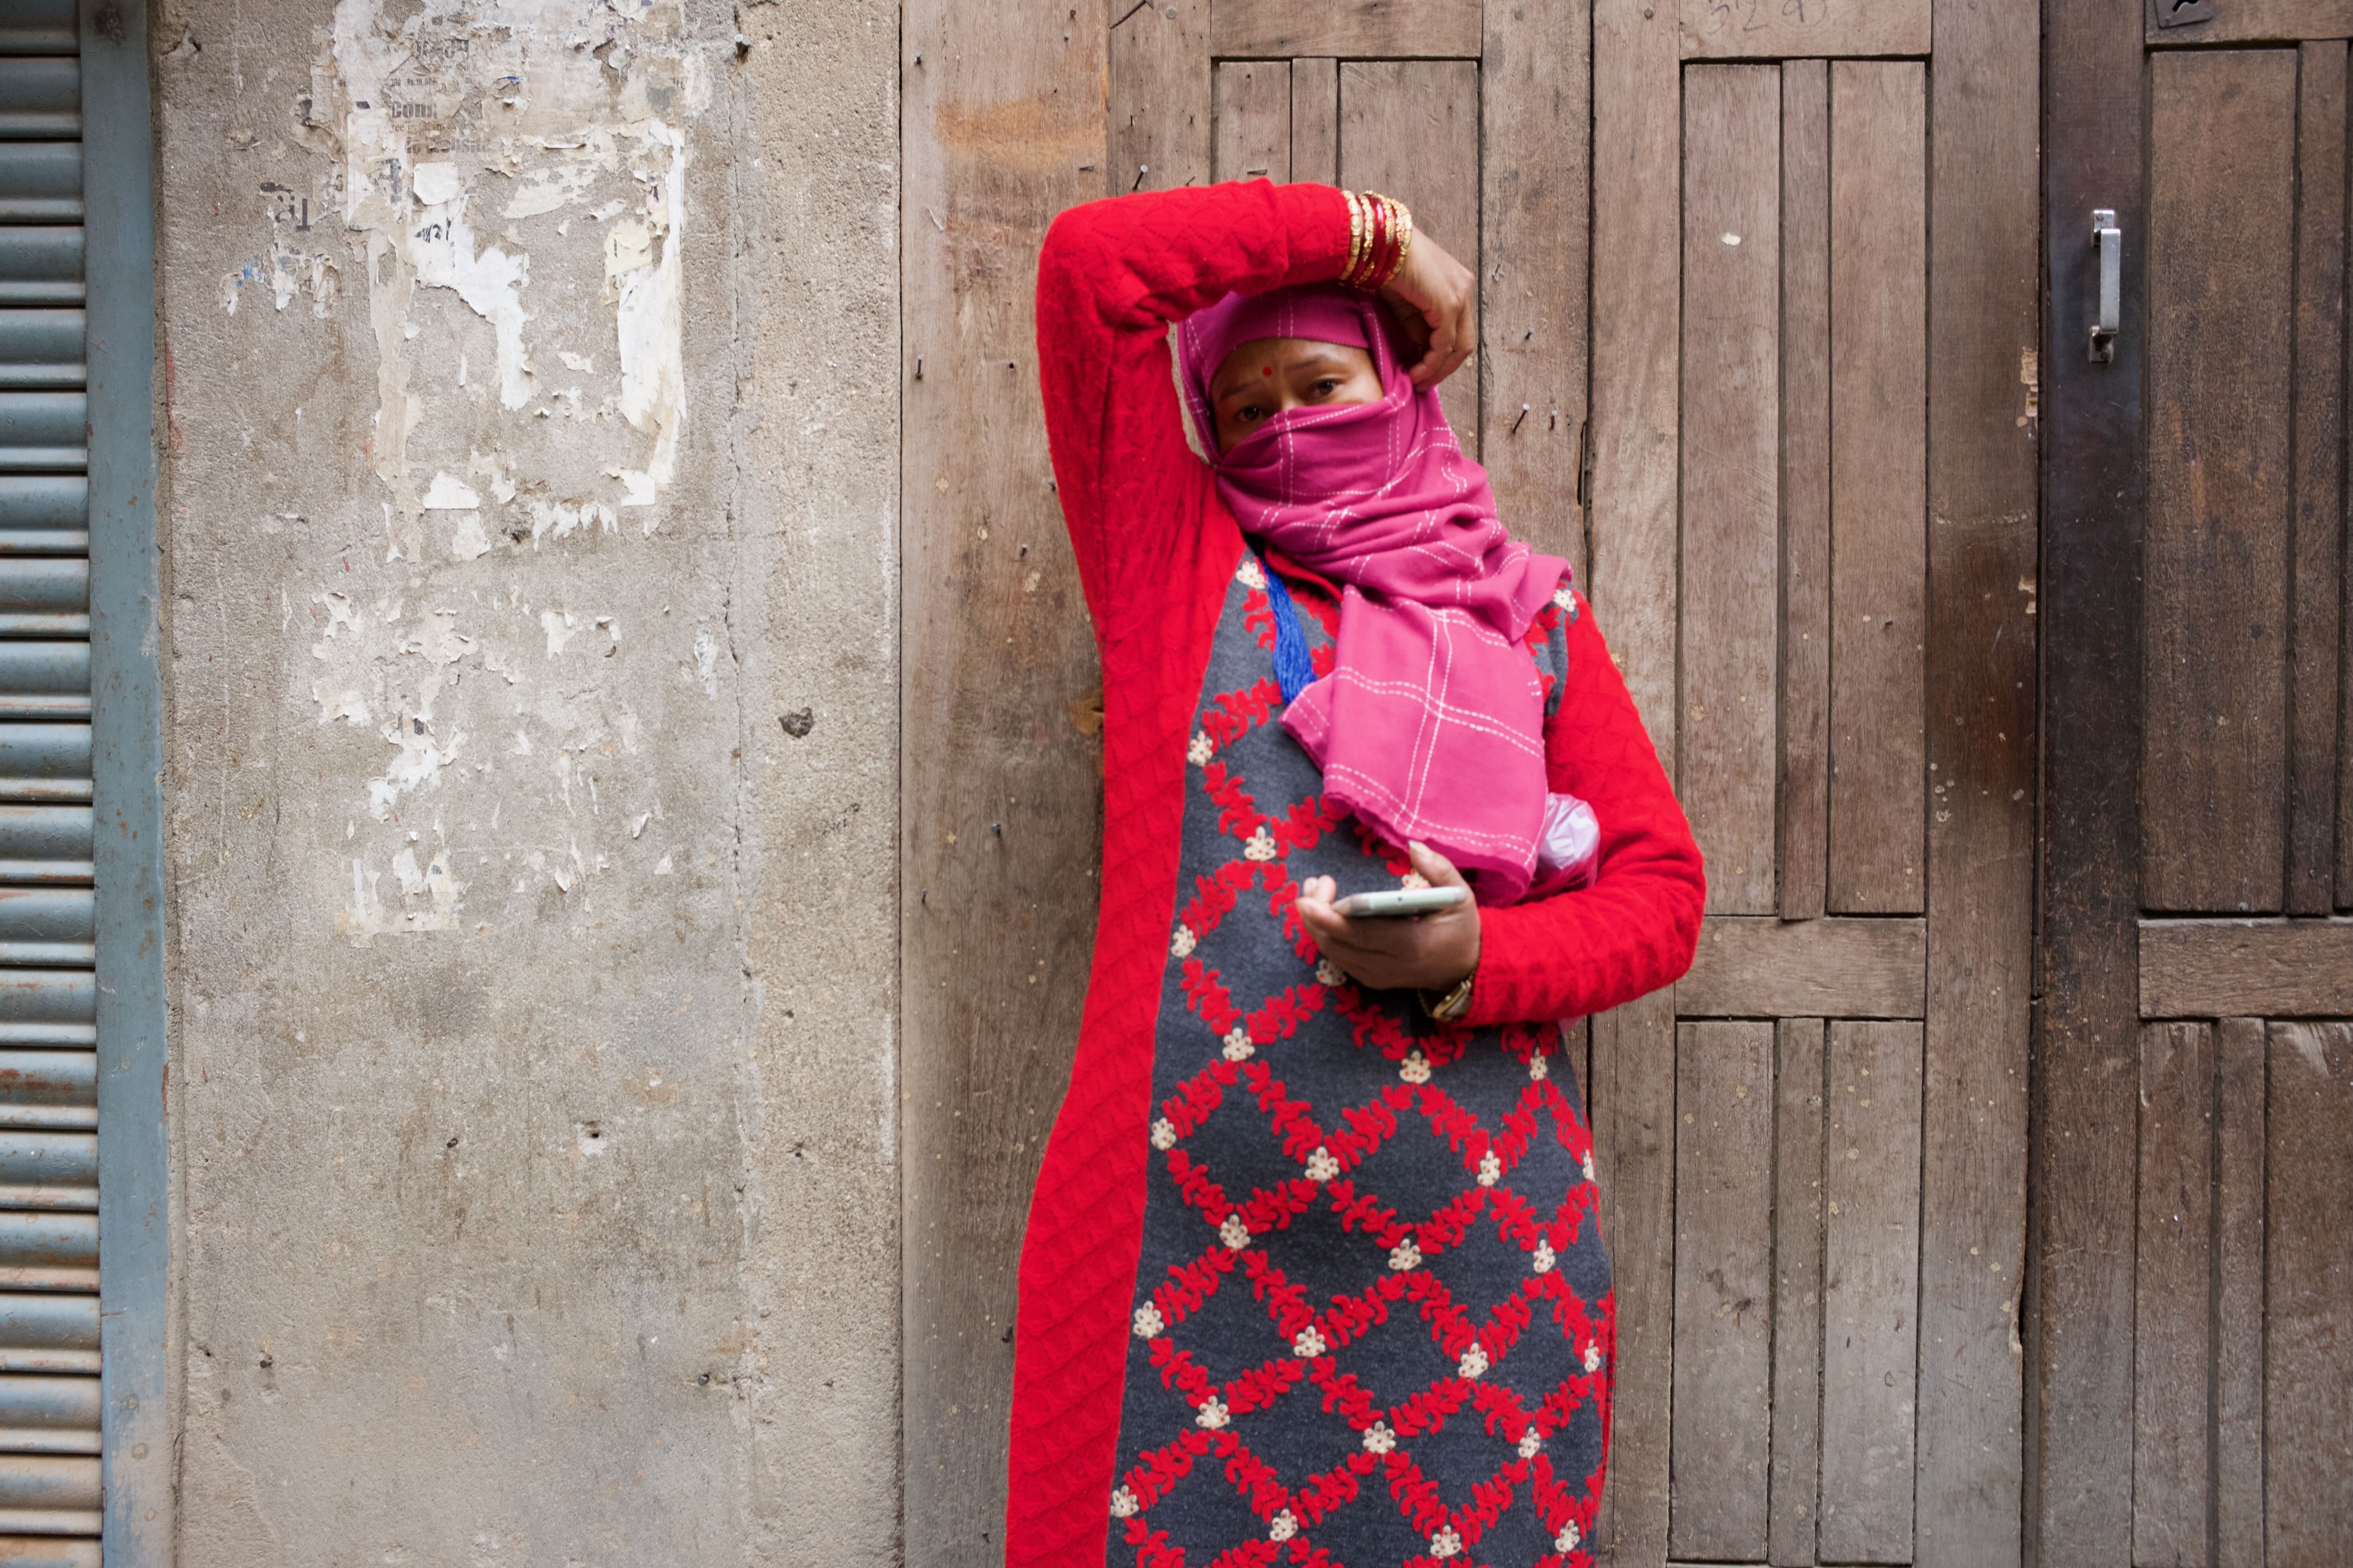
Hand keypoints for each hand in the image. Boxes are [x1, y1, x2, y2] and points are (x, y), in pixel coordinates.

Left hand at [1295, 841, 1480, 993]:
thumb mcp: (1461, 896)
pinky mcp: (1372, 979)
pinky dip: (1326, 936)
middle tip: (1312, 885)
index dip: (1330, 919)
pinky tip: (1322, 912)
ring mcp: (1379, 977)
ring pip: (1334, 953)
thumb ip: (1440, 869)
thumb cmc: (1461, 927)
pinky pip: (1340, 959)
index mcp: (1412, 944)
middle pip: (1339, 944)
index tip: (1307, 899)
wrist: (1465, 970)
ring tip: (1313, 892)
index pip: (1362, 934)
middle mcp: (1391, 965)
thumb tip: (1414, 846)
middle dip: (1315, 914)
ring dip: (1316, 924)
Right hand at [1376, 229, 1474, 389]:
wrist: (1379, 243)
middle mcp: (1465, 288)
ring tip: (1417, 382)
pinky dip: (1431, 364)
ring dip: (1437, 370)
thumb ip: (1418, 328)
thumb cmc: (1386, 267)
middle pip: (1465, 342)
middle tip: (1423, 384)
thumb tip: (1422, 355)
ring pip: (1458, 347)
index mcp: (1457, 285)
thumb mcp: (1405, 305)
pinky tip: (1414, 373)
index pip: (1458, 330)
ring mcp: (1460, 296)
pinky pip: (1444, 345)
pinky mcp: (1449, 304)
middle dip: (1444, 368)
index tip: (1422, 372)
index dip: (1442, 356)